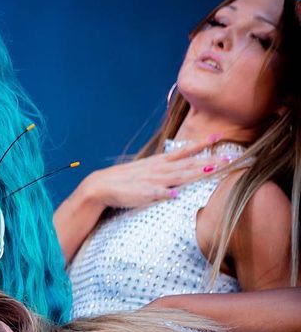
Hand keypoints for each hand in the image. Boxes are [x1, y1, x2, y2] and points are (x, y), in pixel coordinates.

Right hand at [81, 136, 232, 209]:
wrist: (100, 186)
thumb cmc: (124, 181)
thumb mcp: (145, 171)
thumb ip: (163, 170)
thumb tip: (180, 171)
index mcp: (159, 163)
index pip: (184, 152)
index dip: (202, 144)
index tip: (220, 137)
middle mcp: (159, 169)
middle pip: (189, 164)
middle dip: (210, 160)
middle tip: (230, 157)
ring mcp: (152, 181)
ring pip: (179, 176)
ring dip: (196, 172)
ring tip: (215, 169)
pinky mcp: (143, 194)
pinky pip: (156, 194)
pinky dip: (165, 193)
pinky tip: (176, 194)